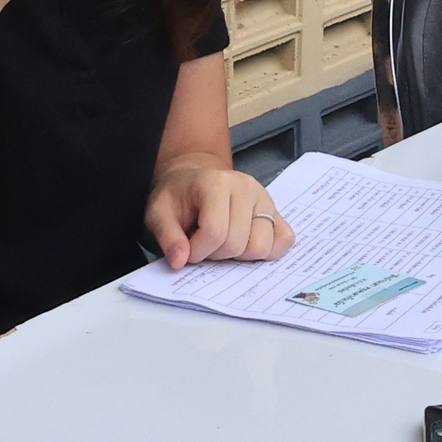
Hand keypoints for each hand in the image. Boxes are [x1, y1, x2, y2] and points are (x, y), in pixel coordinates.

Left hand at [146, 158, 294, 268]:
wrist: (193, 180)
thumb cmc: (176, 197)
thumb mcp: (158, 214)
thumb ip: (167, 237)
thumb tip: (180, 261)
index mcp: (217, 183)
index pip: (215, 233)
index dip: (197, 251)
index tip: (186, 249)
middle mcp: (246, 187)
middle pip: (238, 244)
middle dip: (216, 255)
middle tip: (204, 244)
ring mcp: (265, 198)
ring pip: (262, 247)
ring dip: (239, 256)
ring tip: (223, 243)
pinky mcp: (276, 211)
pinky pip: (284, 240)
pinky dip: (266, 251)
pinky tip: (245, 245)